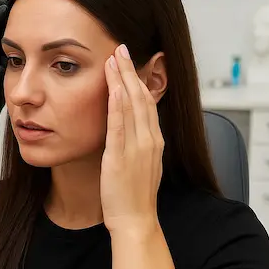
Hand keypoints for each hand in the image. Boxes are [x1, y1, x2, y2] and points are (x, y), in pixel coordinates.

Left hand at [100, 44, 163, 234]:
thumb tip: (128, 129)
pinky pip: (120, 124)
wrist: (136, 220)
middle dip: (131, 71)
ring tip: (114, 58)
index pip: (147, 103)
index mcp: (154, 141)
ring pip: (132, 105)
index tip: (128, 61)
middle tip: (121, 48)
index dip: (138, 79)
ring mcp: (137, 147)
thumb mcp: (140, 164)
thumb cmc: (133, 196)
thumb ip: (136, 144)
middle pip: (141, 97)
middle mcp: (150, 140)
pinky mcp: (122, 156)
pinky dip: (118, 103)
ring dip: (123, 79)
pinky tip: (114, 87)